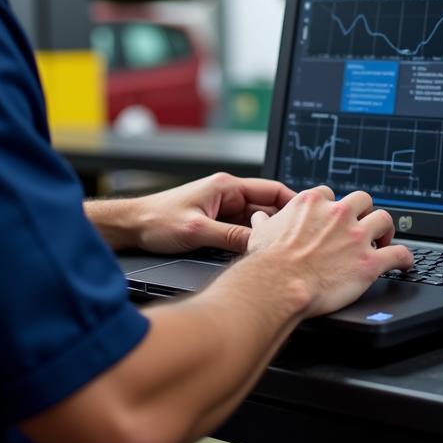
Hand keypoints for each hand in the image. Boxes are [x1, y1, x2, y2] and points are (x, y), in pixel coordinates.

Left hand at [132, 172, 295, 254]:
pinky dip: (252, 241)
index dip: (293, 204)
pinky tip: (260, 255)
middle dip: (284, 223)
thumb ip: (230, 236)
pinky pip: (242, 231)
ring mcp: (221, 209)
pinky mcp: (215, 223)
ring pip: (256, 222)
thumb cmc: (157, 221)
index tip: (310, 218)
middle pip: (266, 207)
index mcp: (225, 186)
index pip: (270, 190)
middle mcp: (226, 195)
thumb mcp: (197, 230)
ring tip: (286, 252)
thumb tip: (259, 245)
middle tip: (303, 242)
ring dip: (268, 234)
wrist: (132, 226)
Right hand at [247, 185, 412, 316]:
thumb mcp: (260, 232)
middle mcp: (337, 214)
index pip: (331, 194)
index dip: (333, 207)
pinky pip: (399, 254)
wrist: (279, 284)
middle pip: (363, 200)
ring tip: (383, 241)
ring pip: (385, 220)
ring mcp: (356, 237)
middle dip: (364, 212)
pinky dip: (405, 258)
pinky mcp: (369, 262)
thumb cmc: (268, 261)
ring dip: (385, 230)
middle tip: (362, 226)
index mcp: (312, 203)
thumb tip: (260, 219)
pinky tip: (404, 263)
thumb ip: (265, 221)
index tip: (334, 218)